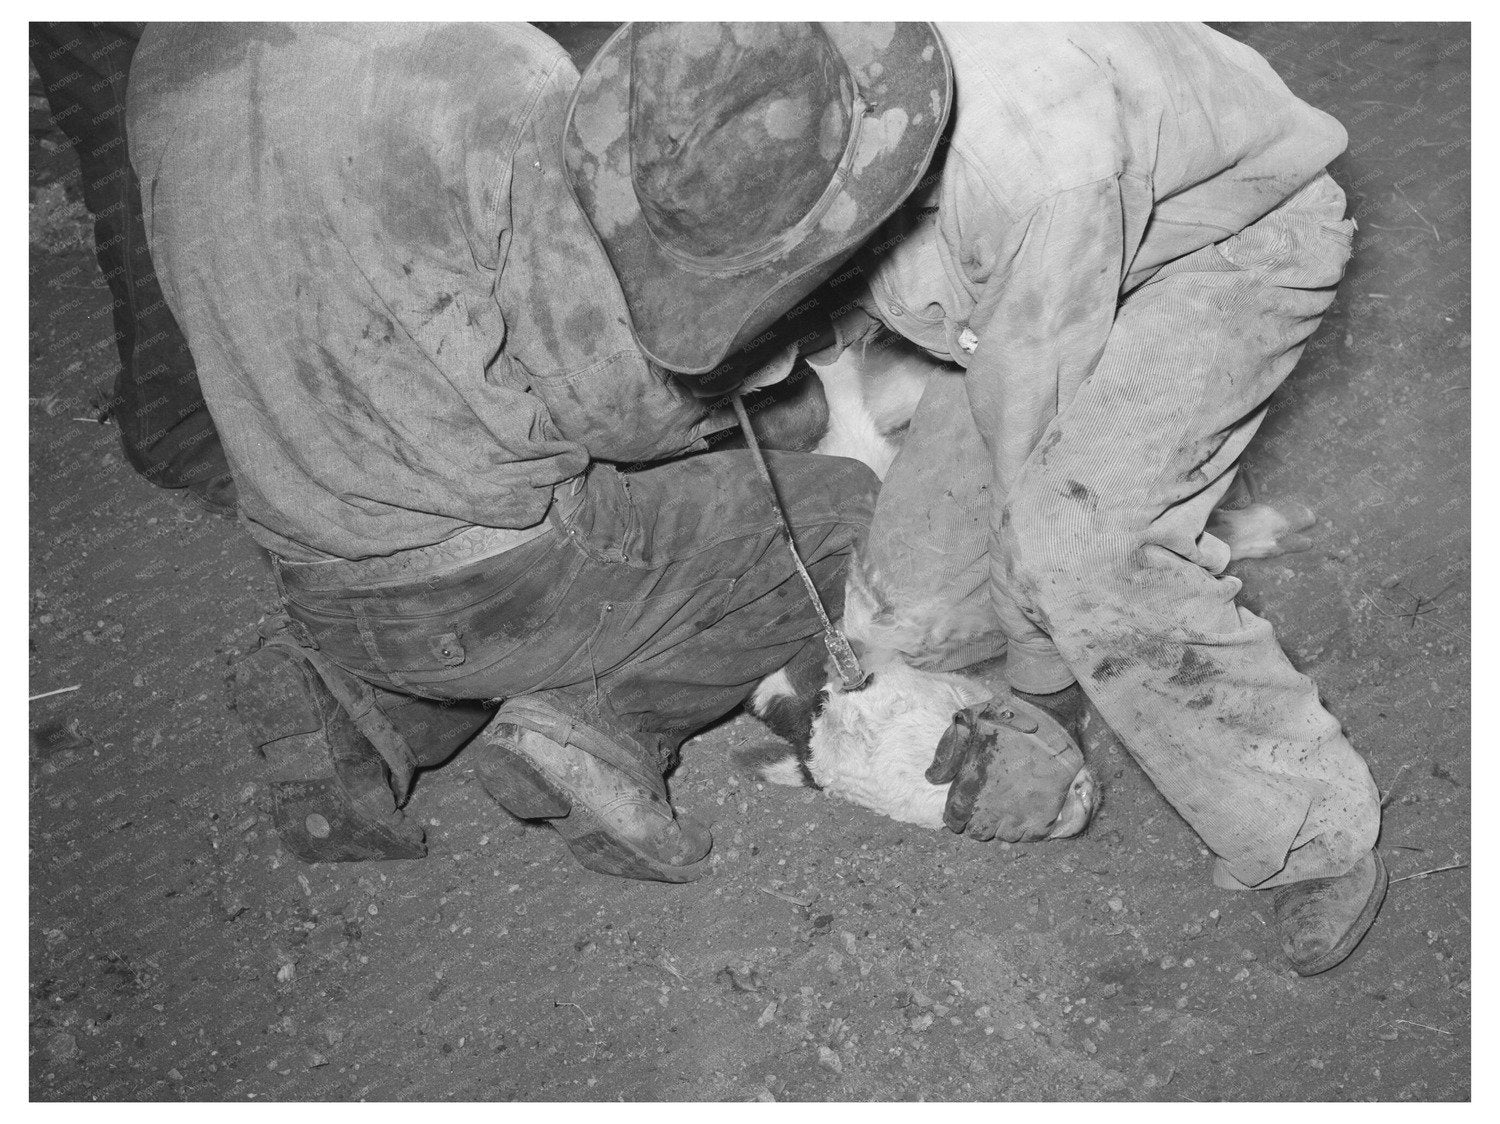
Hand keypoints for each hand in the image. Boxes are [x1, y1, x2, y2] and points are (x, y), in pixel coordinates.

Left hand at [926, 697, 1088, 841]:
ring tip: (1007, 806)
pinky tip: (1026, 810)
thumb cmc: (1006, 717)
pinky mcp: (1044, 816)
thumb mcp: (967, 722)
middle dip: (977, 821)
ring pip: (1005, 836)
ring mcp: (1019, 815)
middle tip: (985, 805)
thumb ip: (947, 752)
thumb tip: (932, 778)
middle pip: (978, 833)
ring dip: (1003, 825)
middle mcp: (992, 808)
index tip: (963, 806)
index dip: (956, 815)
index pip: (954, 820)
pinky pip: (1030, 836)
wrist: (1050, 717)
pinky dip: (1027, 828)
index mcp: (970, 787)